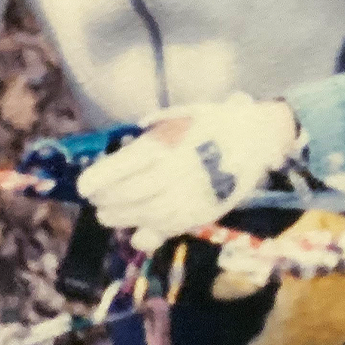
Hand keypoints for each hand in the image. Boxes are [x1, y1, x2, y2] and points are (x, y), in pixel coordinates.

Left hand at [77, 95, 299, 246]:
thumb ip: (156, 126)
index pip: (124, 167)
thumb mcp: (184, 113)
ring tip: (109, 216)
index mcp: (167, 145)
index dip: (99, 179)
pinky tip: (138, 231)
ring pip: (147, 215)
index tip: (84, 186)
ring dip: (123, 218)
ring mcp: (191, 196)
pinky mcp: (204, 212)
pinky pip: (171, 228)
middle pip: (130, 193)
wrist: (260, 138)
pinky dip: (151, 232)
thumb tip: (134, 134)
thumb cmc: (217, 121)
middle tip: (96, 201)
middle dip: (107, 200)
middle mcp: (176, 172)